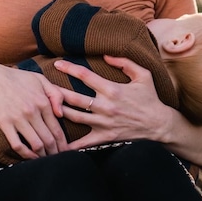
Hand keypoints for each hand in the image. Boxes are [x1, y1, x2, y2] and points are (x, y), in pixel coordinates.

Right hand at [0, 60, 68, 158]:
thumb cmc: (16, 78)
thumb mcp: (40, 79)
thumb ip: (55, 93)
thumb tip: (61, 114)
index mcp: (43, 102)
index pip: (58, 129)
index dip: (63, 144)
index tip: (66, 152)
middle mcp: (33, 112)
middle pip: (49, 139)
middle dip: (56, 153)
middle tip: (58, 160)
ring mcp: (19, 119)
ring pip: (36, 144)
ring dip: (43, 156)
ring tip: (46, 161)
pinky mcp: (5, 124)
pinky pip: (18, 144)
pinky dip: (26, 155)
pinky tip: (30, 158)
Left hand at [54, 55, 171, 148]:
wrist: (159, 125)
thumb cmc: (151, 99)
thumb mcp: (143, 75)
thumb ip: (125, 62)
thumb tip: (106, 55)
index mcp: (112, 89)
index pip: (85, 76)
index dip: (69, 68)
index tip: (57, 64)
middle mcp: (105, 106)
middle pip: (74, 97)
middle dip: (56, 91)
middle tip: (41, 87)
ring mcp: (103, 123)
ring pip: (74, 117)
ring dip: (58, 112)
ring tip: (44, 108)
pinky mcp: (104, 137)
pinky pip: (83, 142)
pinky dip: (70, 145)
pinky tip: (56, 144)